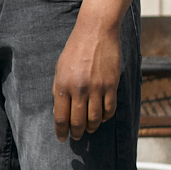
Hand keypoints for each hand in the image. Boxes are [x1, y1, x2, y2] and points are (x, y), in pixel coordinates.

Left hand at [52, 15, 120, 141]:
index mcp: (62, 85)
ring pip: (95, 119)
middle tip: (76, 136)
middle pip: (78, 122)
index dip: (61, 131)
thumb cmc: (75, 49)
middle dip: (76, 133)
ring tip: (89, 128)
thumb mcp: (60, 68)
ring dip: (91, 127)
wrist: (96, 31)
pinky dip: (105, 117)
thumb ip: (58, 89)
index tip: (62, 138)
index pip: (61, 117)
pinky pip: (109, 109)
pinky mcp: (111, 85)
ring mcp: (97, 88)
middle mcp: (79, 89)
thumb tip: (59, 111)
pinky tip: (102, 117)